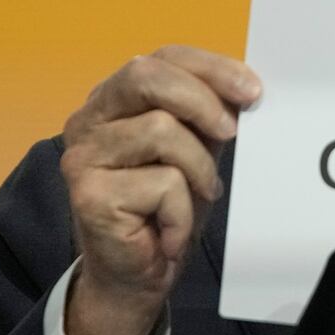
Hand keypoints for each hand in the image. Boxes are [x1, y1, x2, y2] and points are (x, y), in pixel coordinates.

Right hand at [59, 46, 259, 334]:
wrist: (134, 277)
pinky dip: (182, 212)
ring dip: (198, 169)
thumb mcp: (196, 148)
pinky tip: (171, 231)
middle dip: (201, 100)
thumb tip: (248, 88)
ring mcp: (82, 155)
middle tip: (231, 132)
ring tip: (198, 196)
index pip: (162, 58)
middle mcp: (89, 118)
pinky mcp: (88, 193)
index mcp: (114, 98)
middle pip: (146, 75)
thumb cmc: (165, 208)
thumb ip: (210, 114)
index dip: (211, 68)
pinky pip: (162, 184)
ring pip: (161, 130)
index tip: (252, 91)